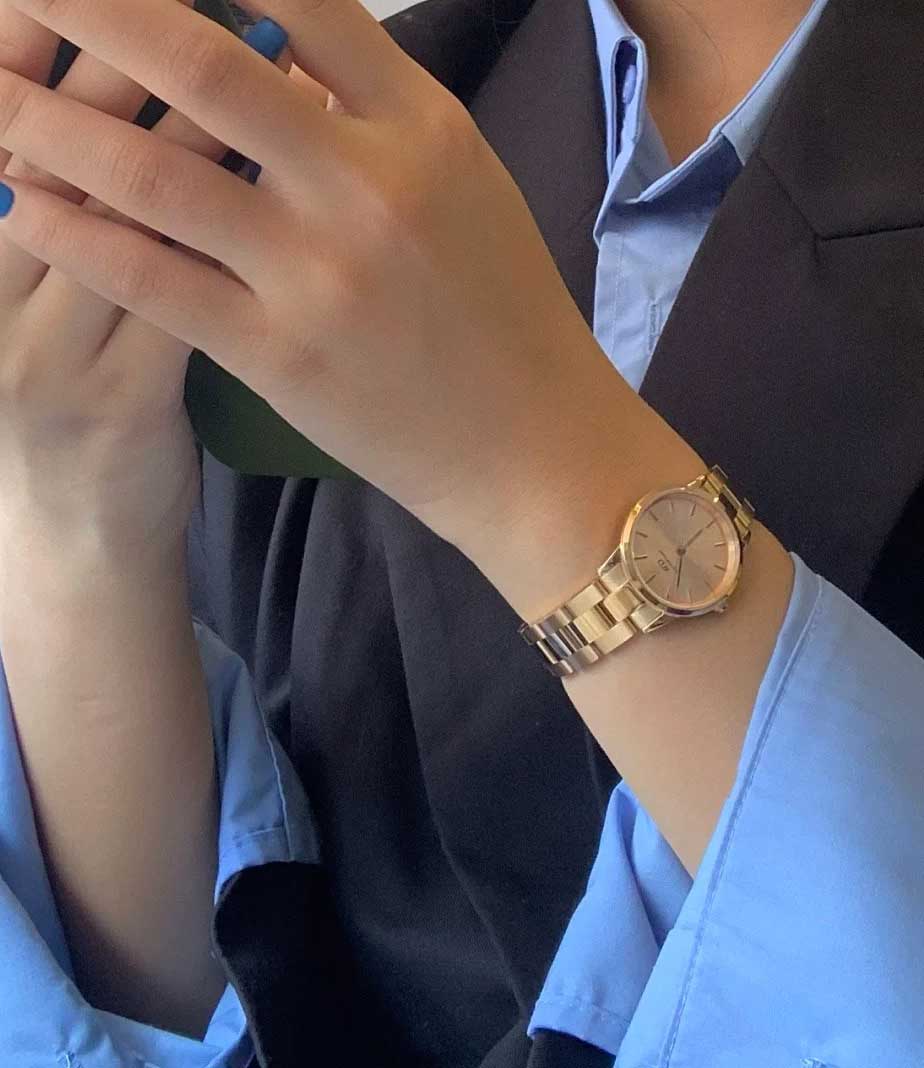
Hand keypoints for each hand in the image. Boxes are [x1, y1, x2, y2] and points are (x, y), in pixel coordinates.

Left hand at [0, 0, 619, 556]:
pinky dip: (77, 237)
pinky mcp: (282, 357)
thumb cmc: (505, 313)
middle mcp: (369, 185)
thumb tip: (279, 60)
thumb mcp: (463, 188)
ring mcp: (321, 275)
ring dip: (51, 126)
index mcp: (424, 128)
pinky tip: (17, 205)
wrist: (532, 442)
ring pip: (157, 178)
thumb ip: (374, 119)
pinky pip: (156, 283)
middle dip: (92, 11)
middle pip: (203, 66)